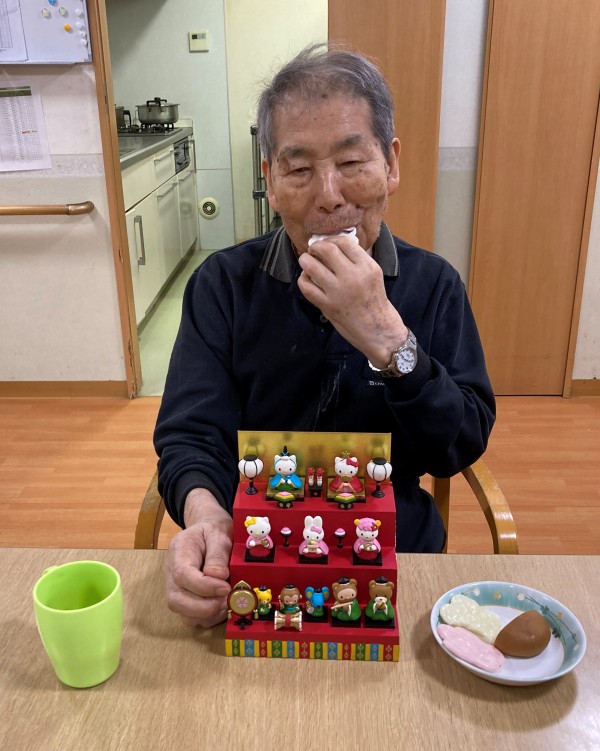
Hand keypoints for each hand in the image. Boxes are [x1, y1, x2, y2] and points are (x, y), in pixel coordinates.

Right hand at [164, 489, 232, 627]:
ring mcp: (176, 587)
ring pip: (182, 612)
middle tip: (227, 600)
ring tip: (228, 603)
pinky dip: (209, 617)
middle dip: (203, 607)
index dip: (204, 586)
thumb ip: (218, 554)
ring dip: (207, 614)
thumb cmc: (213, 530)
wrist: (207, 529)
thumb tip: (219, 577)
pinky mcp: (185, 599)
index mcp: (179, 551)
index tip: (226, 587)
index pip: (182, 575)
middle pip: (176, 599)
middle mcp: (171, 572)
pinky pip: (191, 617)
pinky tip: (224, 607)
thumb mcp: (219, 532)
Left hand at [297, 235, 407, 366]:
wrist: (377, 328)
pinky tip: (307, 279)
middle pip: (327, 250)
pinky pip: (307, 287)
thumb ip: (357, 259)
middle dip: (316, 247)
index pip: (344, 242)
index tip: (326, 243)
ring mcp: (338, 291)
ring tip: (306, 261)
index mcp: (367, 266)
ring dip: (305, 261)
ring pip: (312, 266)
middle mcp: (353, 276)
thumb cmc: (374, 300)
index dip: (330, 239)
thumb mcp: (373, 273)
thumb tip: (335, 245)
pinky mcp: (328, 305)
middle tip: (313, 250)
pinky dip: (303, 279)